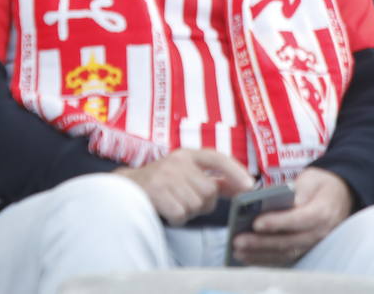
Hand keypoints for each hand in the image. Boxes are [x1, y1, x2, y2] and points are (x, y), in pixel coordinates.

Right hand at [115, 148, 253, 225]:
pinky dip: (176, 218)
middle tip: (184, 200)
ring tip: (172, 204)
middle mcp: (176, 162)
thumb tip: (243, 186)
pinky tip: (165, 211)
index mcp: (184, 155)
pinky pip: (181, 215)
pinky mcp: (156, 192)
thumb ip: (211, 179)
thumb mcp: (183, 174)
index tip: (250, 185)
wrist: (122, 189)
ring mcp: (165, 176)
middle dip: (202, 203)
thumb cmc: (159, 185)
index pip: (216, 158)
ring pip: (196, 205)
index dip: (234, 171)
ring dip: (187, 212)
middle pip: (209, 191)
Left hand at [232, 168, 352, 266]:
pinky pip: (285, 258)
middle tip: (238, 241)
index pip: (299, 220)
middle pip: (289, 241)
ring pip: (285, 253)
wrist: (340, 197)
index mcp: (322, 212)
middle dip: (262, 243)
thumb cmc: (320, 185)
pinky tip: (248, 257)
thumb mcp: (310, 179)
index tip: (256, 223)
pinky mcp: (306, 250)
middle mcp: (320, 233)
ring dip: (260, 254)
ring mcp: (314, 245)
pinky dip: (266, 259)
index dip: (277, 223)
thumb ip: (296, 190)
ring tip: (237, 251)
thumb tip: (276, 201)